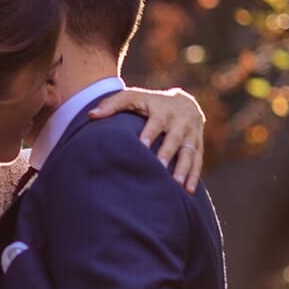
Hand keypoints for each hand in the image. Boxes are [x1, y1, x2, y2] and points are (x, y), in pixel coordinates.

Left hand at [87, 86, 205, 190]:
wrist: (185, 103)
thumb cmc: (151, 103)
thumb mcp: (133, 97)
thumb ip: (112, 104)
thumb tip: (91, 115)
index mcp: (163, 110)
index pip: (157, 121)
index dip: (150, 132)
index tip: (142, 145)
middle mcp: (180, 122)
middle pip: (175, 138)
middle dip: (168, 152)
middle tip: (160, 167)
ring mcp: (191, 135)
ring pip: (189, 152)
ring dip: (184, 168)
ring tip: (176, 184)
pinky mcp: (198, 145)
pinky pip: (198, 161)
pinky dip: (194, 176)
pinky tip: (188, 191)